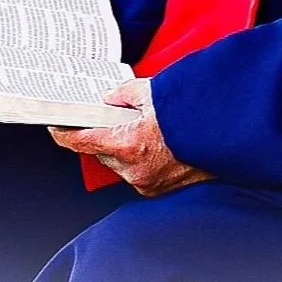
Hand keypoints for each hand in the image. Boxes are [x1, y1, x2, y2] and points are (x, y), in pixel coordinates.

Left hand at [48, 78, 211, 196]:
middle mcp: (134, 169)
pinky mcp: (158, 188)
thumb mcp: (154, 92)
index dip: (64, 132)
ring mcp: (146, 182)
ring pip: (118, 162)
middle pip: (100, 151)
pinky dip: (137, 156)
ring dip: (121, 145)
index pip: (81, 142)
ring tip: (137, 125)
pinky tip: (151, 141)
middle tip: (107, 115)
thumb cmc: (193, 114)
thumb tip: (111, 97)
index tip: (55, 125)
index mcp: (128, 145)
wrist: (225, 134)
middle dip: (101, 134)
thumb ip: (125, 93)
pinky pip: (135, 171)